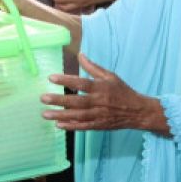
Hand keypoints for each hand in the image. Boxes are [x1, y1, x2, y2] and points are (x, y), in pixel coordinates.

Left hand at [43, 53, 168, 133]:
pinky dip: (71, 126)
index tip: (51, 77)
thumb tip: (80, 55)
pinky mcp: (99, 126)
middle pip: (76, 101)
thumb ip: (93, 67)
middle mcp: (99, 102)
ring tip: (45, 114)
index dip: (66, 80)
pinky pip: (83, 126)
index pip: (81, 83)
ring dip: (60, 115)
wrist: (137, 112)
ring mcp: (99, 115)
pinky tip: (58, 125)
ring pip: (77, 116)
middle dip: (59, 100)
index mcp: (101, 87)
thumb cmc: (122, 91)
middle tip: (43, 98)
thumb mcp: (110, 76)